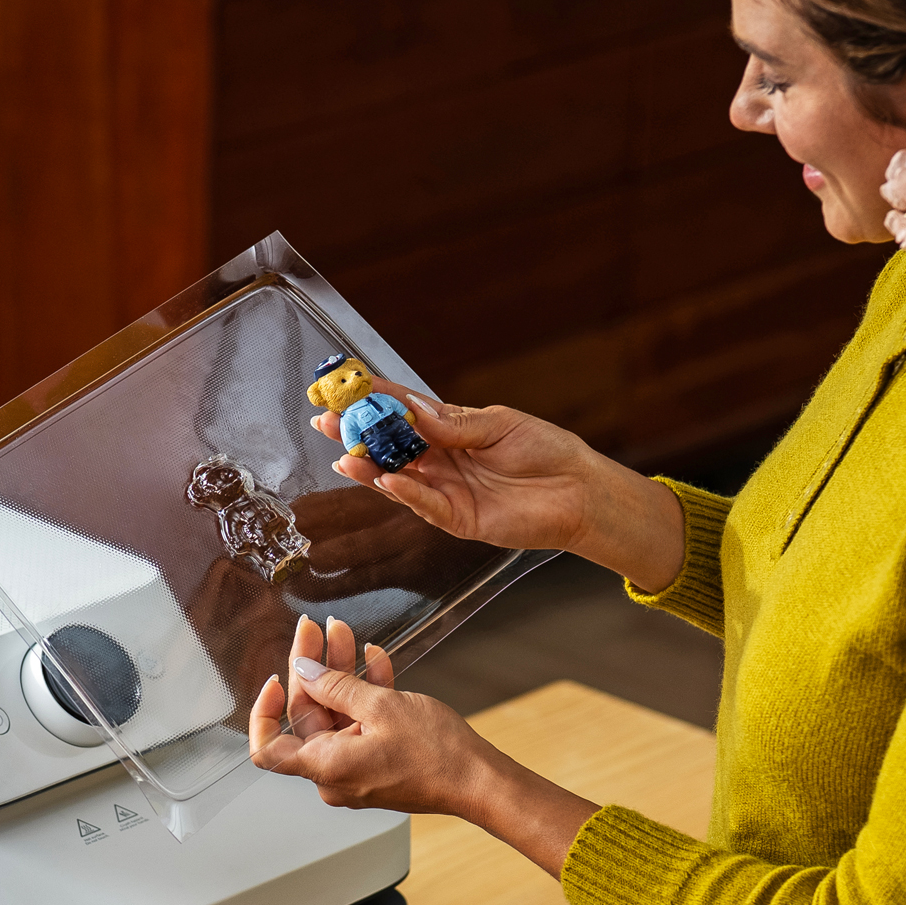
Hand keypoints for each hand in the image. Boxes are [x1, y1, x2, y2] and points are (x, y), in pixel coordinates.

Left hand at [249, 616, 601, 874]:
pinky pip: (360, 724)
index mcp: (324, 766)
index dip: (264, 712)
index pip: (267, 748)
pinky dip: (365, 693)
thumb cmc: (436, 755)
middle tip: (316, 630)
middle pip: (308, 717)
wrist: (478, 781)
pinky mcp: (378, 761)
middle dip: (313, 669)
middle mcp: (334, 773)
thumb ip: (336, 685)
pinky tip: (374, 659)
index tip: (277, 679)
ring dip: (341, 673)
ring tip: (344, 632)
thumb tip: (305, 669)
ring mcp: (356, 768)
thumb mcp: (381, 706)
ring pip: (337, 714)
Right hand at [313, 378, 685, 589]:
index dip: (375, 400)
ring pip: (398, 479)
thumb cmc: (547, 451)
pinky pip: (425, 505)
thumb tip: (414, 409)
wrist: (580, 491)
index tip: (346, 386)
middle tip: (325, 420)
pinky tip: (387, 480)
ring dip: (370, 468)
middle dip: (357, 434)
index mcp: (451, 431)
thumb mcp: (500, 425)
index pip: (405, 413)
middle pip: (391, 447)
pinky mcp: (459, 519)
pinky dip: (406, 493)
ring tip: (343, 454)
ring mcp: (447, 491)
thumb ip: (455, 422)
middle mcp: (442, 461)